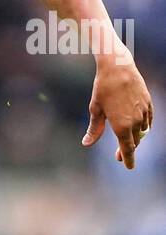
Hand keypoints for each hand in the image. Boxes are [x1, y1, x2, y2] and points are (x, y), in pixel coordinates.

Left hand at [83, 51, 153, 168]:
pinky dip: (144, 127)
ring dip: (135, 138)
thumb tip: (86, 143)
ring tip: (127, 142)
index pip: (127, 149)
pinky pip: (149, 121)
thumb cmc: (103, 88)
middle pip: (134, 142)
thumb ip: (94, 129)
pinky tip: (140, 129)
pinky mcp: (148, 103)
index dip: (128, 159)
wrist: (118, 67)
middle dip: (128, 150)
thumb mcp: (95, 110)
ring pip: (142, 132)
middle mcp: (135, 121)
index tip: (129, 167)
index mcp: (121, 126)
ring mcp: (144, 112)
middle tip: (119, 156)